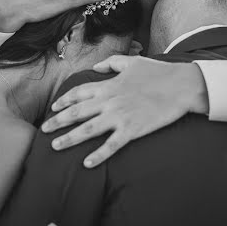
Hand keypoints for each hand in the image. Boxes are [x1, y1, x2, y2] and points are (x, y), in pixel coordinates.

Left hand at [43, 56, 208, 166]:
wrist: (181, 86)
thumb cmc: (158, 73)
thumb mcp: (132, 61)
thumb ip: (111, 63)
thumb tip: (95, 68)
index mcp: (109, 85)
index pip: (79, 93)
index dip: (64, 101)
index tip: (54, 108)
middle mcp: (110, 101)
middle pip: (77, 112)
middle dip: (58, 122)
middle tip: (44, 131)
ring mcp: (120, 116)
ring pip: (88, 130)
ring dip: (70, 139)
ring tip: (55, 147)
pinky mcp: (132, 129)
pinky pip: (111, 145)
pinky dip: (99, 155)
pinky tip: (87, 164)